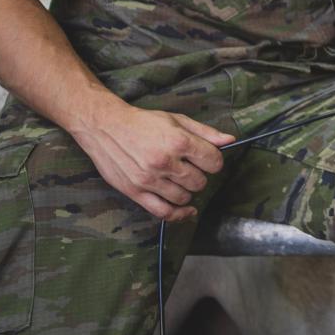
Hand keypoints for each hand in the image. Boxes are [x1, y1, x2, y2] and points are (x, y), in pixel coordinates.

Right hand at [71, 103, 234, 220]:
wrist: (105, 126)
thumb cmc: (143, 122)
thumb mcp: (176, 120)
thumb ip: (205, 132)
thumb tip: (230, 141)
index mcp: (178, 141)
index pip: (214, 161)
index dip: (214, 161)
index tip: (208, 159)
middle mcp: (165, 162)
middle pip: (200, 182)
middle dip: (199, 176)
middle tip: (190, 168)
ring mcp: (149, 179)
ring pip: (184, 197)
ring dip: (187, 191)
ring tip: (180, 181)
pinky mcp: (136, 191)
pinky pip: (163, 212)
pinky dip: (179, 215)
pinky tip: (187, 210)